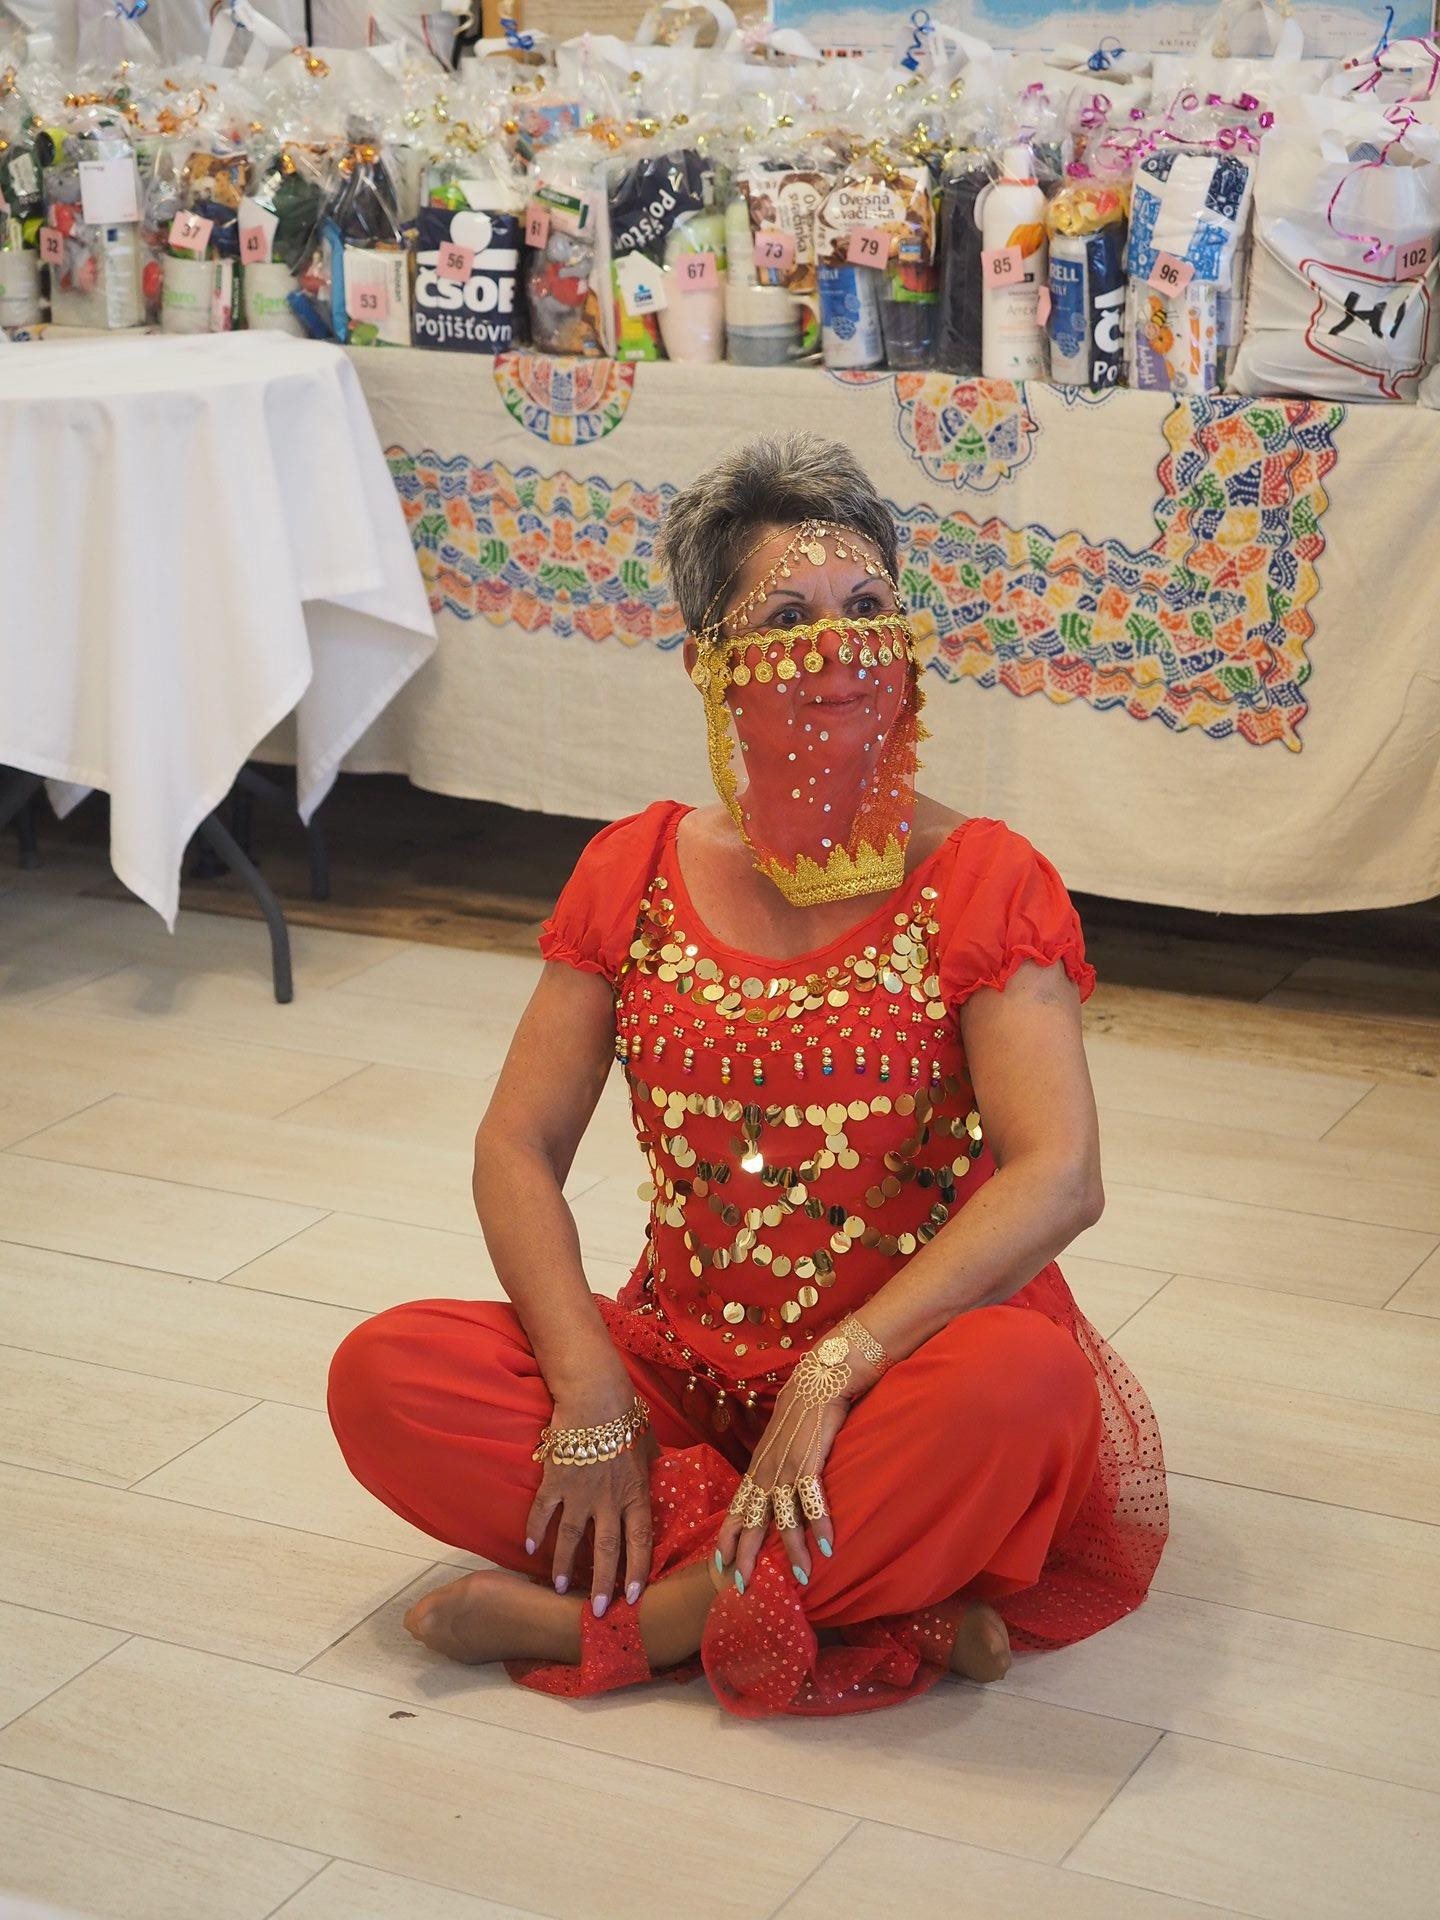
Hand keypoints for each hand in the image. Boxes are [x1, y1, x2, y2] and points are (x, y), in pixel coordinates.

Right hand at [524, 1379, 655, 1617]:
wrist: (596, 1395)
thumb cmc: (627, 1417)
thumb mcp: (649, 1446)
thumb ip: (652, 1466)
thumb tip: (664, 1471)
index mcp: (635, 1493)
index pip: (640, 1541)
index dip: (637, 1571)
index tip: (634, 1597)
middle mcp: (609, 1500)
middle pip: (607, 1549)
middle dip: (604, 1583)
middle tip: (600, 1612)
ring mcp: (580, 1492)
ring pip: (572, 1538)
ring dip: (566, 1566)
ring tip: (561, 1589)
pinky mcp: (556, 1480)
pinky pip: (544, 1510)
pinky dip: (536, 1528)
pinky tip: (529, 1548)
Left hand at [715, 1344, 882, 1590]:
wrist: (821, 1376)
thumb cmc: (804, 1408)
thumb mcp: (782, 1440)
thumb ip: (777, 1464)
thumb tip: (776, 1487)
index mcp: (759, 1466)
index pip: (737, 1508)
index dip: (727, 1537)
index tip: (719, 1566)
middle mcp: (767, 1470)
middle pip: (752, 1521)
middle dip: (746, 1555)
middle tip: (741, 1588)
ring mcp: (787, 1466)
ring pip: (784, 1518)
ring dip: (793, 1550)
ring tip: (800, 1577)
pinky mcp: (810, 1460)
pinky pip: (813, 1499)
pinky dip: (820, 1523)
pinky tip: (827, 1546)